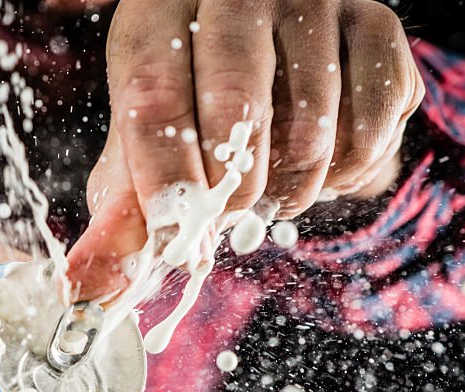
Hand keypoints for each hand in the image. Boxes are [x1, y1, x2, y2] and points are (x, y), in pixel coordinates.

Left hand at [68, 0, 424, 298]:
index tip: (176, 241)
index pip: (155, 98)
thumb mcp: (147, 146)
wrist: (278, 51)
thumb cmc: (194, 103)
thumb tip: (87, 290)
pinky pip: (373, 128)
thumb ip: (122, 218)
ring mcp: (316, 0)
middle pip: (238, 105)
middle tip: (231, 211)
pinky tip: (324, 159)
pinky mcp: (378, 25)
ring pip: (313, 128)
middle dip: (233, 189)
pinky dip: (349, 172)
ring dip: (293, 189)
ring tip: (276, 181)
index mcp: (161, 12)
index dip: (164, 181)